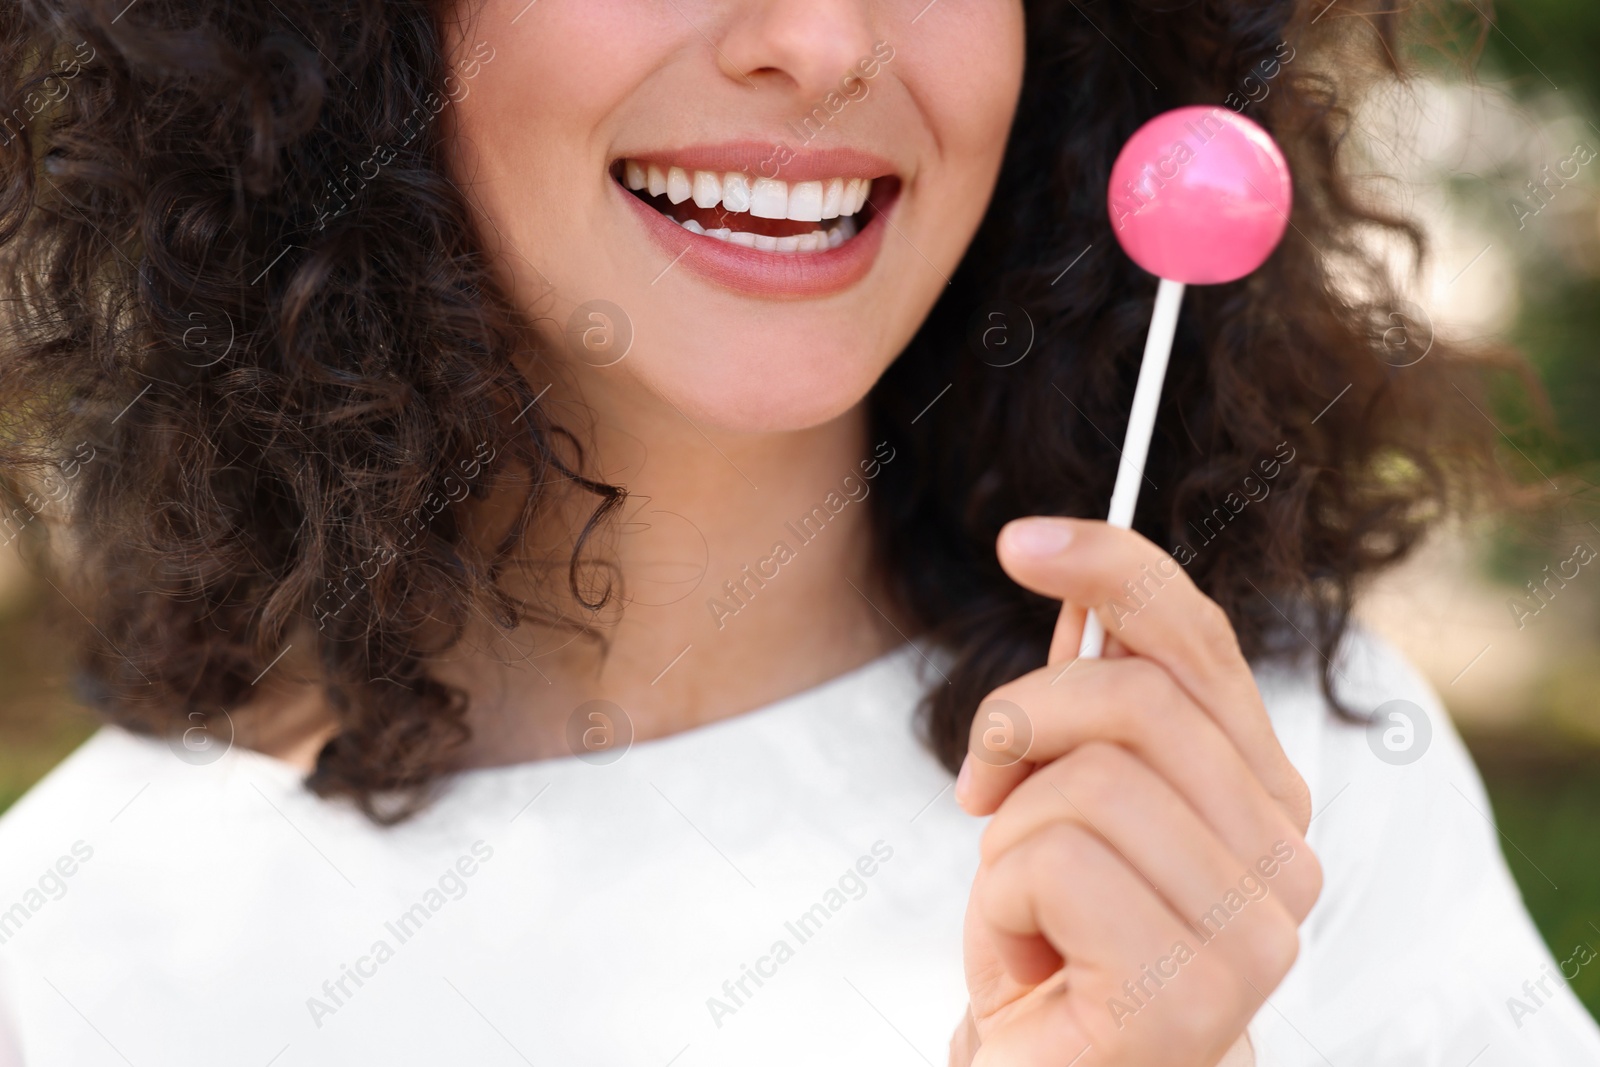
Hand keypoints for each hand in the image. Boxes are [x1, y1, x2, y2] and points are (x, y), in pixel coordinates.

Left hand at [951, 518, 1321, 1066]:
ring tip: (1022, 910)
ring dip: (1006, 840)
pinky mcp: (1190, 991)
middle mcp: (1287, 857)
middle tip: (981, 791)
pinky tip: (1023, 964)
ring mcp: (1254, 930)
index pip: (1200, 645)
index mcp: (1266, 799)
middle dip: (1020, 725)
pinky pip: (1049, 862)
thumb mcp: (1063, 802)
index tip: (1021, 539)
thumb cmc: (1058, 949)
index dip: (1114, 570)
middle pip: (1133, 694)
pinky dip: (994, 906)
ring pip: (1083, 780)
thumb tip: (1071, 580)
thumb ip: (1087, 706)